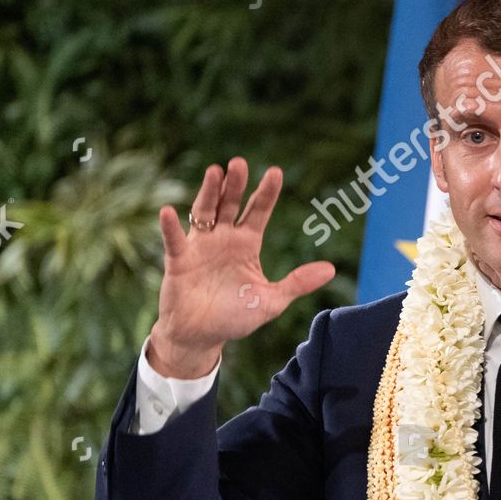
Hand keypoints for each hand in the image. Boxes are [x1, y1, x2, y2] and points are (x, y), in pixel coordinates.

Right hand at [149, 157, 334, 377]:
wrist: (202, 336)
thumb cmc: (236, 317)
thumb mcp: (272, 300)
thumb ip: (298, 283)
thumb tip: (332, 269)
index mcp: (247, 244)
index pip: (258, 211)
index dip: (266, 193)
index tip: (275, 172)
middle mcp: (223, 238)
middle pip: (230, 204)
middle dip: (235, 184)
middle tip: (240, 163)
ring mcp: (200, 246)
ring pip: (204, 212)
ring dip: (209, 192)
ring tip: (215, 172)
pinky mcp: (179, 260)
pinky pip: (175, 240)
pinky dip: (170, 226)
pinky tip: (169, 211)